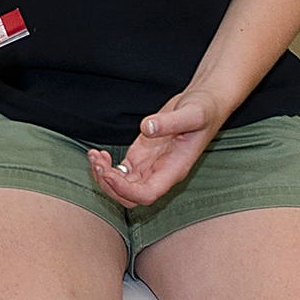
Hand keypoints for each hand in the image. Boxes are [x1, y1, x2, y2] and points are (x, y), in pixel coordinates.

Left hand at [88, 89, 225, 207]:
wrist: (205, 103)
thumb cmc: (204, 110)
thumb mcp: (192, 114)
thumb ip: (170, 122)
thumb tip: (146, 128)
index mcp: (174, 170)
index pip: (147, 194)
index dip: (125, 190)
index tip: (109, 173)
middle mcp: (160, 173)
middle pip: (130, 197)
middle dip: (110, 185)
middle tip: (98, 163)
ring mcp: (149, 166)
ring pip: (122, 186)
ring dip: (104, 177)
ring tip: (94, 156)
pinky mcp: (141, 155)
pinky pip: (120, 171)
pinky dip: (106, 166)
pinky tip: (97, 153)